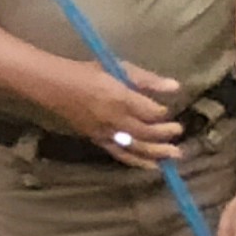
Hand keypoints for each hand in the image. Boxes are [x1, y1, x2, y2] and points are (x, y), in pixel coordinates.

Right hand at [44, 54, 186, 159]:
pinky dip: (138, 162)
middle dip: (165, 134)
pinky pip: (122, 155)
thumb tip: (176, 87)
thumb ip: (148, 80)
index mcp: (121, 98)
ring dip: (157, 152)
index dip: (163, 113)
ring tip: (175, 154)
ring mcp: (107, 133)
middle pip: (146, 132)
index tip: (168, 111)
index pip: (150, 112)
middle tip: (179, 131)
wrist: (57, 87)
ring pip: (137, 147)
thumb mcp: (119, 69)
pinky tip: (153, 166)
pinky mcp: (99, 141)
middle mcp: (115, 119)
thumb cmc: (89, 73)